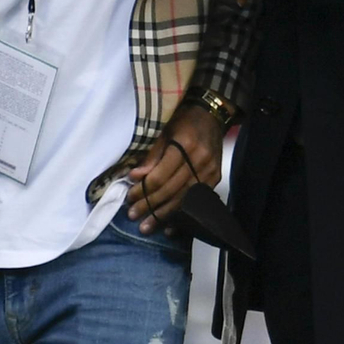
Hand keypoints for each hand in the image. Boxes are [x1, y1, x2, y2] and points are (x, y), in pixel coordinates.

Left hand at [125, 103, 223, 234]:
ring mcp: (209, 171)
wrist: (212, 115)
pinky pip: (196, 202)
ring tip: (146, 226)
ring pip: (183, 199)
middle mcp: (200, 160)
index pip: (161, 175)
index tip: (129, 197)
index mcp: (185, 145)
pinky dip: (182, 215)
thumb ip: (151, 155)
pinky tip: (170, 228)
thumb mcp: (164, 130)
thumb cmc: (184, 120)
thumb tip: (135, 177)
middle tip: (133, 215)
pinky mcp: (214, 178)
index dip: (143, 189)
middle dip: (150, 205)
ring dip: (163, 215)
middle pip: (171, 190)